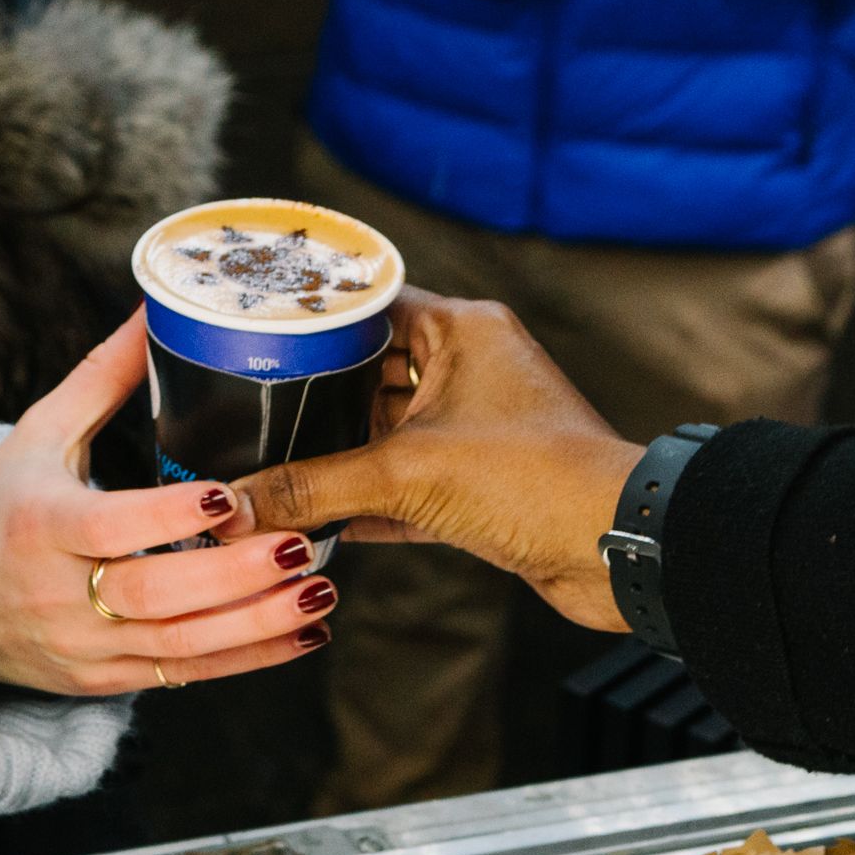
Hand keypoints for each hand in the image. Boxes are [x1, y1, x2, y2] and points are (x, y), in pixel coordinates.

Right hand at [0, 310, 335, 694]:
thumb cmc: (3, 505)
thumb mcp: (38, 435)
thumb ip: (102, 378)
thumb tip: (155, 309)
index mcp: (39, 524)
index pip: (108, 527)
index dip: (169, 516)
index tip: (231, 495)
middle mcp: (58, 595)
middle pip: (154, 593)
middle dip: (233, 575)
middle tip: (302, 544)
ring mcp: (83, 646)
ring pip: (179, 645)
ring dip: (257, 623)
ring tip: (321, 593)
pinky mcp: (105, 679)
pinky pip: (184, 675)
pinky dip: (249, 659)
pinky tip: (305, 634)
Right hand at [231, 290, 641, 630]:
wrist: (618, 550)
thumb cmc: (537, 480)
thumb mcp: (407, 474)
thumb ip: (314, 485)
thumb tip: (237, 504)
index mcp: (463, 330)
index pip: (371, 304)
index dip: (313, 320)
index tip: (255, 334)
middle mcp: (472, 367)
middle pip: (372, 370)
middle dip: (316, 397)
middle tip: (248, 409)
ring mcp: (477, 426)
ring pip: (388, 431)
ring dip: (338, 455)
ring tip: (270, 468)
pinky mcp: (481, 483)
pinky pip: (408, 484)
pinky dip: (368, 502)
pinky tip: (316, 522)